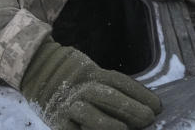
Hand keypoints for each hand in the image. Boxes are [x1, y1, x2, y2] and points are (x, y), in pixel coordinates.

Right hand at [20, 38, 160, 129]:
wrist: (36, 71)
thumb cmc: (73, 76)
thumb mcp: (91, 71)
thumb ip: (111, 86)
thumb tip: (147, 105)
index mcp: (91, 72)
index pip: (119, 82)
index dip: (140, 93)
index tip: (158, 106)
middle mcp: (80, 86)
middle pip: (107, 95)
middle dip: (129, 108)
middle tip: (149, 118)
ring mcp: (67, 105)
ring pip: (88, 113)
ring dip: (108, 123)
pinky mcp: (57, 122)